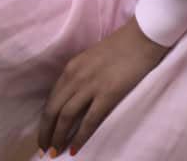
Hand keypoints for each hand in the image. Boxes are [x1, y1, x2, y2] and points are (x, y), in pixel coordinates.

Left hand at [37, 16, 169, 156]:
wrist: (142, 37)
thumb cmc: (121, 45)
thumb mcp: (92, 58)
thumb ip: (80, 75)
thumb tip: (73, 97)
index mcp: (72, 67)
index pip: (52, 98)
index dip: (45, 119)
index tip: (43, 133)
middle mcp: (76, 76)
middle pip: (53, 109)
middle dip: (46, 131)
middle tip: (43, 149)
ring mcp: (91, 85)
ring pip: (66, 117)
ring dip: (58, 137)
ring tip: (54, 152)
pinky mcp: (107, 94)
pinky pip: (89, 121)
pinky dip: (79, 138)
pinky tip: (73, 150)